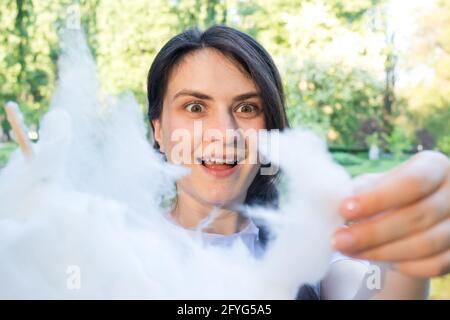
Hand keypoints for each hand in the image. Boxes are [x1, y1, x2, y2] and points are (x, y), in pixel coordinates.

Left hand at [332, 151, 449, 277]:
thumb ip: (363, 188)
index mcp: (435, 167)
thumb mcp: (378, 181)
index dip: (377, 199)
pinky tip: (374, 257)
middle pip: (416, 217)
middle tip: (338, 240)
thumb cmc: (390, 190)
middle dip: (371, 232)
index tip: (344, 210)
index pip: (411, 183)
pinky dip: (401, 264)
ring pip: (424, 245)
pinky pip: (432, 265)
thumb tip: (335, 198)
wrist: (415, 210)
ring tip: (348, 250)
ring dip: (380, 252)